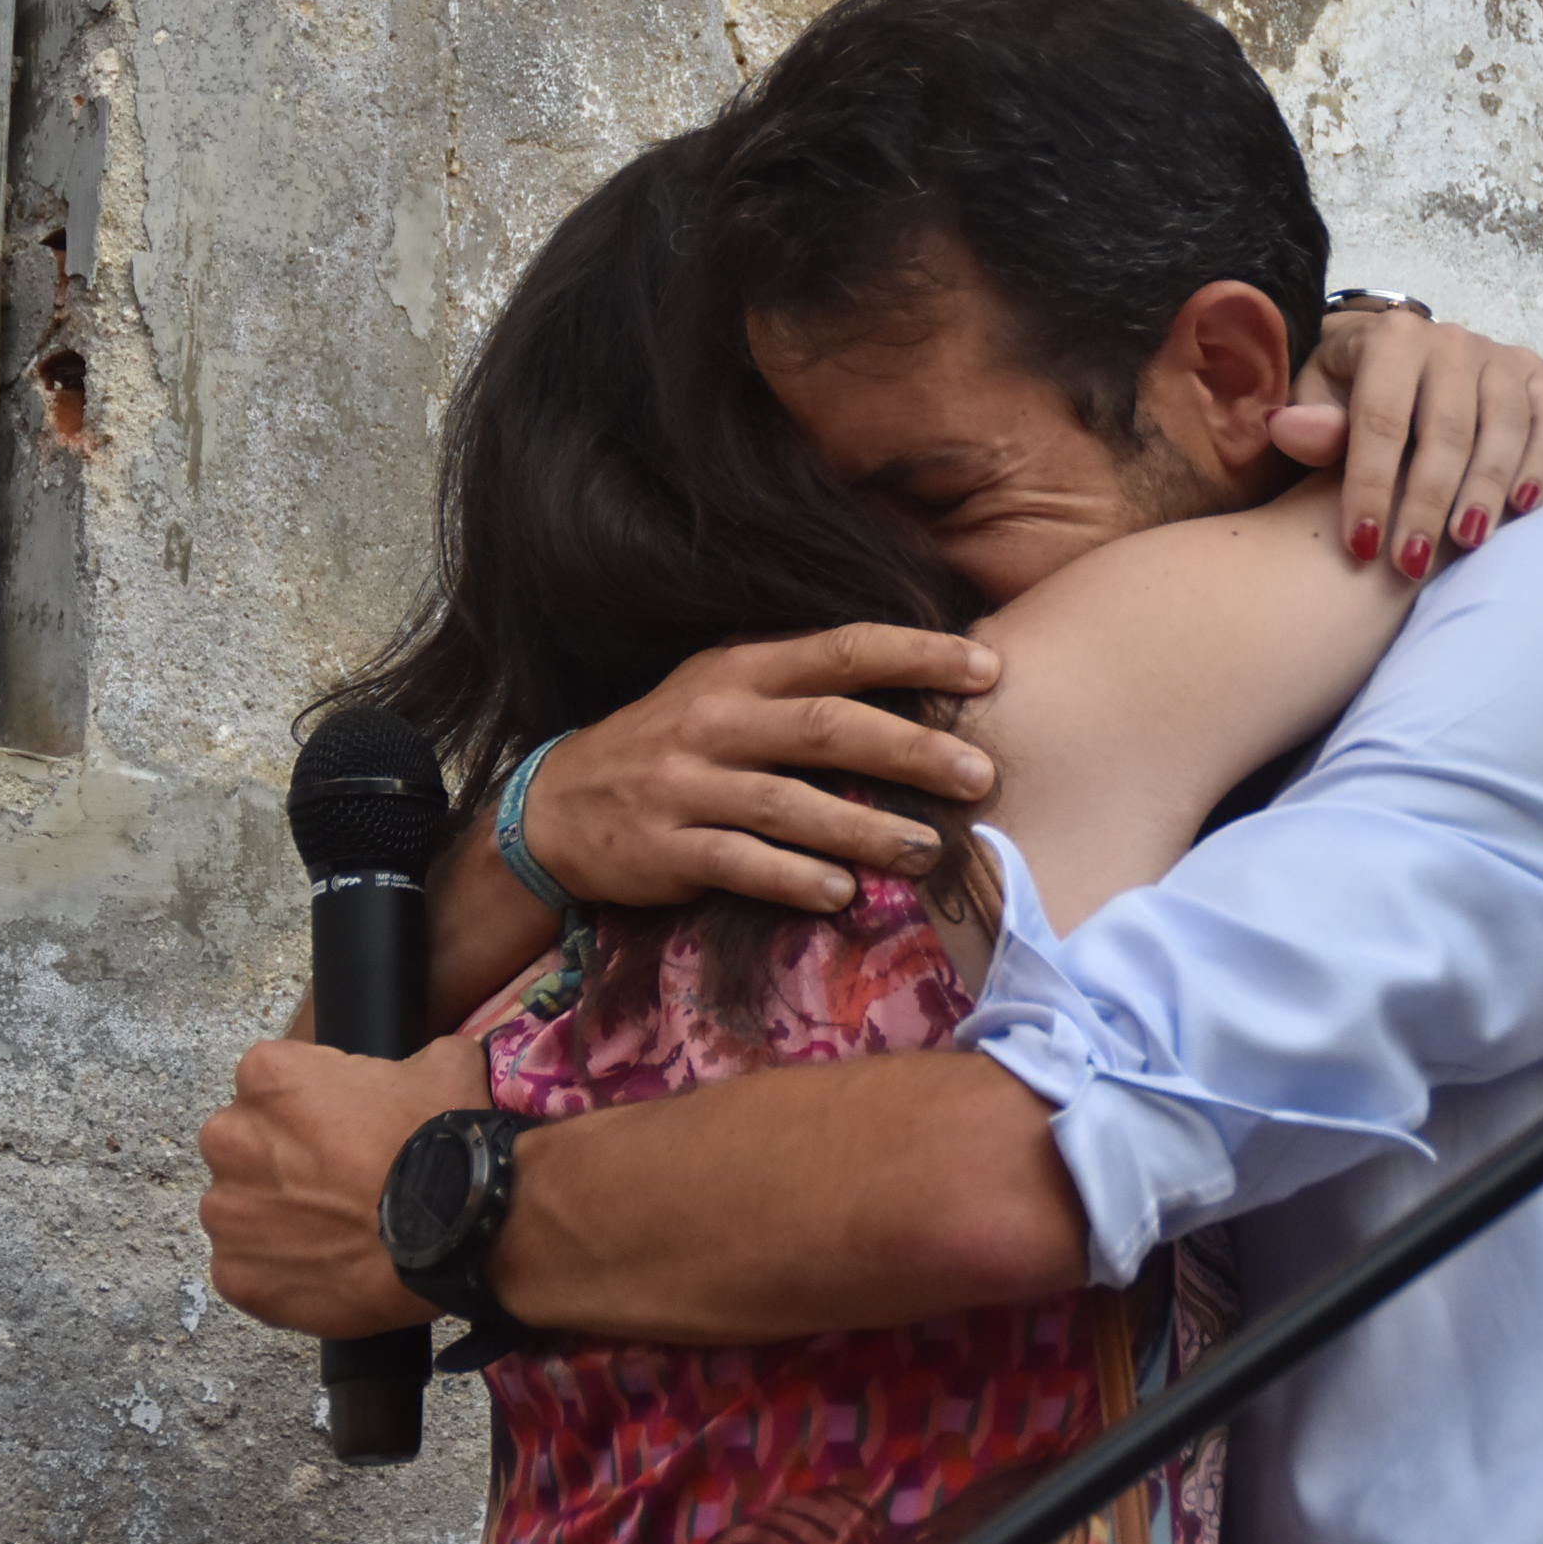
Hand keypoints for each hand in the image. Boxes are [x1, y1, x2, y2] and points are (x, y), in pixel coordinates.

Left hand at [196, 1035, 488, 1338]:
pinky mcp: (235, 1274)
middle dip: (283, 1160)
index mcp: (267, 1076)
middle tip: (341, 1180)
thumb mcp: (446, 1063)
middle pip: (247, 1145)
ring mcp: (226, 1212)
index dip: (313, 1105)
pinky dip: (280, 1270)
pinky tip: (328, 1267)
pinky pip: (248, 1268)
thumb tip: (420, 1068)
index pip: (273, 1081)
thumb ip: (411, 1057)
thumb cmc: (441, 1143)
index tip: (346, 1127)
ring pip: (242, 1208)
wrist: (455, 1229)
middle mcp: (229, 1139)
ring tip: (336, 1229)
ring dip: (277, 1216)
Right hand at [523, 625, 1001, 912]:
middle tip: (980, 775)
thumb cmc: (671, 746)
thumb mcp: (723, 693)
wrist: (554, 807)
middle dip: (911, 749)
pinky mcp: (664, 848)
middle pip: (827, 727)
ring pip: (790, 804)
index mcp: (740, 671)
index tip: (988, 669)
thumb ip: (803, 689)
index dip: (917, 655)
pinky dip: (794, 879)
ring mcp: (686, 785)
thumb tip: (922, 692)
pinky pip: (740, 864)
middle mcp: (715, 720)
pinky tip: (842, 893)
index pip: (841, 650)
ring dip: (867, 829)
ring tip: (929, 851)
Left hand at [1267, 306, 1542, 578]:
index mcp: (1390, 339)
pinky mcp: (1536, 374)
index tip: (1361, 546)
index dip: (1369, 486)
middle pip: (1446, 430)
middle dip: (1428, 502)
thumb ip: (1309, 421)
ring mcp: (1499, 356)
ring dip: (1487, 489)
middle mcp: (1450, 341)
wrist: (1398, 356)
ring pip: (1504, 427)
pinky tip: (1524, 507)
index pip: (1380, 419)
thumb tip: (1287, 429)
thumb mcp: (1314, 397)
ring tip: (1467, 543)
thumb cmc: (1347, 388)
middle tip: (1411, 564)